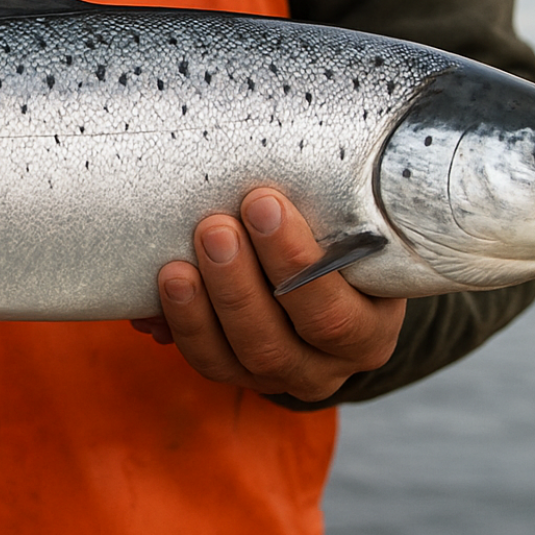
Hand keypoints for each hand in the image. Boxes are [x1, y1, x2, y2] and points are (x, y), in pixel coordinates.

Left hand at [133, 189, 404, 402]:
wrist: (331, 275)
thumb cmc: (346, 239)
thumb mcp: (357, 228)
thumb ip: (332, 207)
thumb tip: (282, 161)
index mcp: (369, 330)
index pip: (334, 314)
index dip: (295, 262)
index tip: (262, 203)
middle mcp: (329, 364)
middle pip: (277, 341)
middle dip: (238, 284)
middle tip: (214, 228)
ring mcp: (283, 373)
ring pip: (239, 356)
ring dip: (203, 308)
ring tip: (177, 266)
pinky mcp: (240, 374)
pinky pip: (207, 360)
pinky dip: (181, 325)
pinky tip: (165, 286)